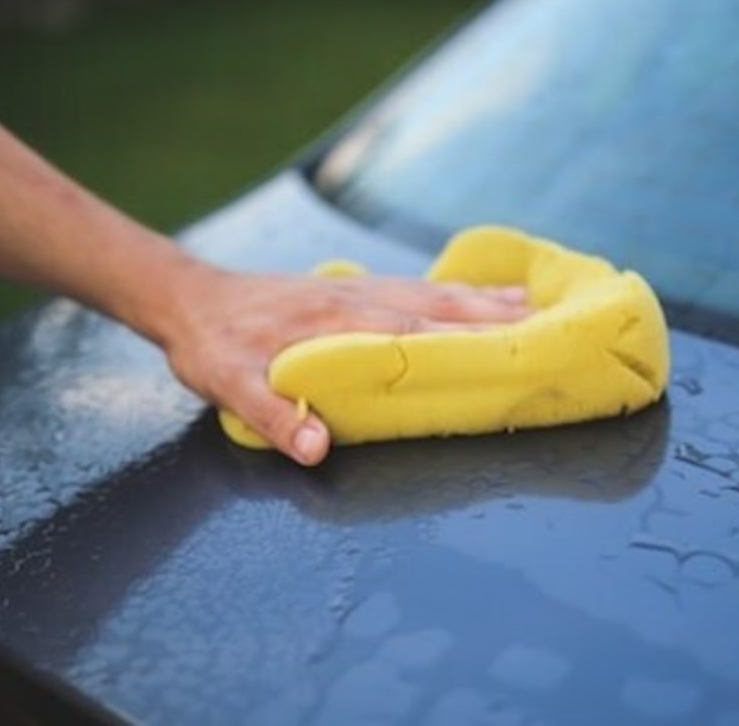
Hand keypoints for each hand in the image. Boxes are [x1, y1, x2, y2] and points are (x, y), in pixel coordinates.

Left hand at [152, 264, 529, 465]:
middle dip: (496, 317)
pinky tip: (478, 296)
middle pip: (439, 306)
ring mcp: (359, 289)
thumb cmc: (211, 346)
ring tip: (535, 305)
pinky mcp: (353, 289)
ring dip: (484, 300)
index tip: (514, 348)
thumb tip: (319, 450)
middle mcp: (358, 299)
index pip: (415, 332)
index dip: (466, 341)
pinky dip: (456, 292)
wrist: (188, 298)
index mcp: (337, 323)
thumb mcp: (228, 384)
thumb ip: (274, 415)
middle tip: (551, 326)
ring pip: (434, 292)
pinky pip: (417, 288)